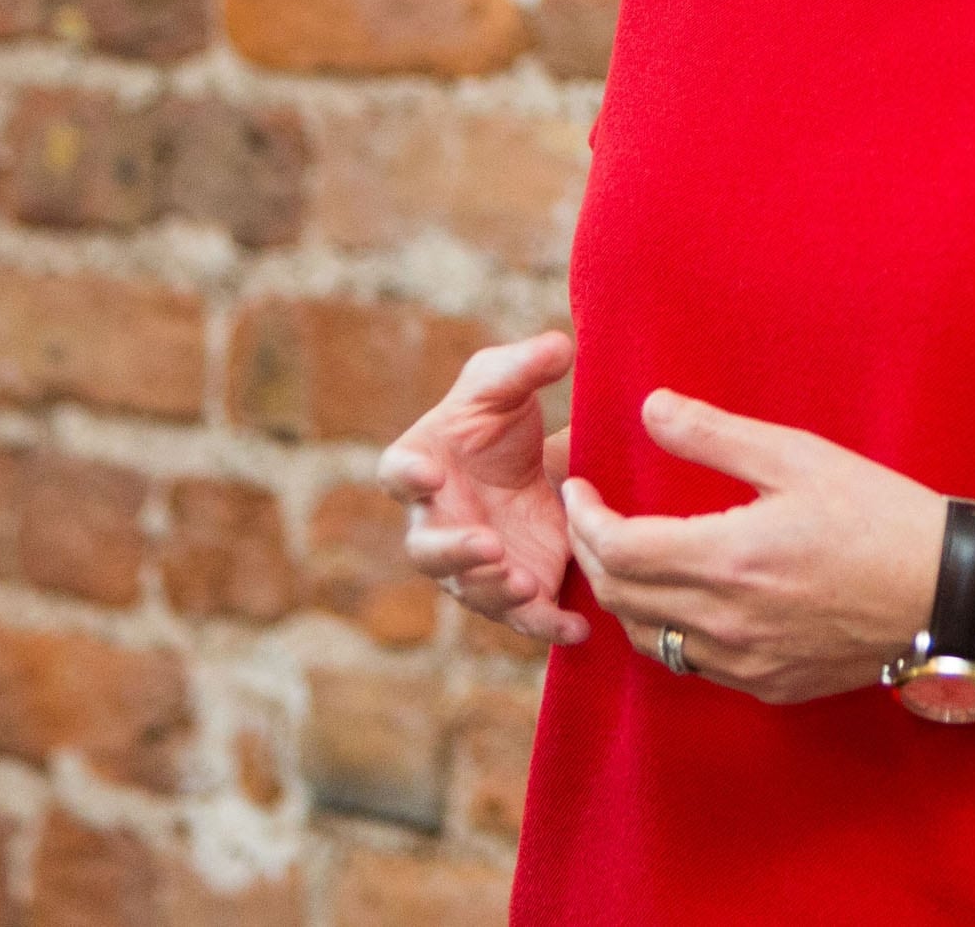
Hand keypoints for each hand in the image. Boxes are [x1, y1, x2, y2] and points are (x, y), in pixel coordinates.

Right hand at [379, 333, 587, 646]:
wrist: (536, 470)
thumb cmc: (500, 422)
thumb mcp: (509, 385)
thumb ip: (526, 365)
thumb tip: (561, 346)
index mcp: (421, 465)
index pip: (397, 473)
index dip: (407, 476)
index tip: (428, 473)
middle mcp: (436, 522)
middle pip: (428, 549)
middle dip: (454, 552)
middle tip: (487, 545)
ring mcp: (472, 563)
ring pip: (471, 589)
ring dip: (495, 590)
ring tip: (527, 584)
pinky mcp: (514, 589)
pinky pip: (523, 617)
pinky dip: (546, 625)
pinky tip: (576, 627)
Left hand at [558, 389, 948, 704]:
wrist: (947, 595)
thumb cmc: (880, 515)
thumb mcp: (799, 457)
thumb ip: (715, 436)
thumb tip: (649, 409)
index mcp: (729, 561)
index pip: (619, 552)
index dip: (586, 519)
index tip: (578, 489)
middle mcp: (727, 624)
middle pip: (620, 598)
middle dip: (593, 554)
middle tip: (589, 516)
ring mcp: (747, 665)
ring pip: (649, 639)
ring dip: (623, 597)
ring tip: (625, 555)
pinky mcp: (769, 686)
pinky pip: (692, 664)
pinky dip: (667, 630)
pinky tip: (681, 598)